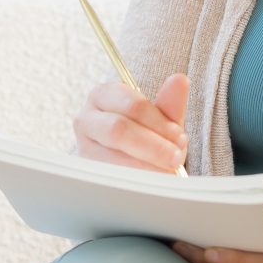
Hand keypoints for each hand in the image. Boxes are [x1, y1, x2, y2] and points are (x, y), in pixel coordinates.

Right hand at [72, 70, 189, 172]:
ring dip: (145, 167)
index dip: (158, 122)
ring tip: (167, 172)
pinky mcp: (86, 172)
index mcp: (103, 95)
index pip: (132, 105)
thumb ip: (170, 104)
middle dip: (152, 146)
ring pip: (112, 157)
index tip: (179, 137)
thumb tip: (180, 79)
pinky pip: (110, 179)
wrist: (130, 164)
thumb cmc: (146, 137)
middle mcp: (86, 118)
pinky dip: (135, 182)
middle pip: (118, 129)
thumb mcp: (161, 122)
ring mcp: (83, 147)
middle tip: (175, 158)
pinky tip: (150, 183)